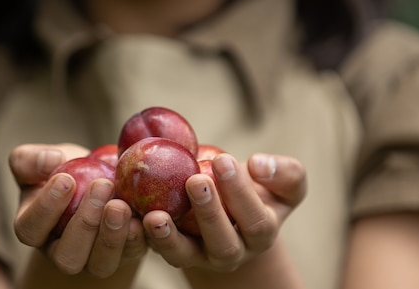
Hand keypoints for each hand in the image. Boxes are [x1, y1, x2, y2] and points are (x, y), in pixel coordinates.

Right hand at [8, 144, 147, 277]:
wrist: (102, 181)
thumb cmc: (67, 171)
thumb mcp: (43, 160)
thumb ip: (30, 159)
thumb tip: (50, 160)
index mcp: (35, 229)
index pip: (30, 229)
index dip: (46, 208)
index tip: (66, 179)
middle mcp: (62, 252)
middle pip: (68, 257)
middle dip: (85, 224)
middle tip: (101, 186)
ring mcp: (94, 259)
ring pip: (101, 264)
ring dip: (113, 236)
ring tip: (121, 204)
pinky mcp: (125, 254)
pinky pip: (132, 254)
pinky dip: (139, 238)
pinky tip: (144, 216)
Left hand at [144, 153, 305, 271]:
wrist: (235, 214)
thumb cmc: (261, 191)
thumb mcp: (285, 182)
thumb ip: (285, 173)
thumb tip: (258, 165)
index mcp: (261, 234)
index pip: (255, 219)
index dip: (240, 192)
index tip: (224, 160)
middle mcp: (233, 252)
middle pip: (222, 243)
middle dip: (209, 212)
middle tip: (195, 179)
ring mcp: (201, 257)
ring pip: (185, 256)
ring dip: (169, 237)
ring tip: (155, 215)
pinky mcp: (174, 254)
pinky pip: (158, 249)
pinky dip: (143, 235)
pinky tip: (133, 215)